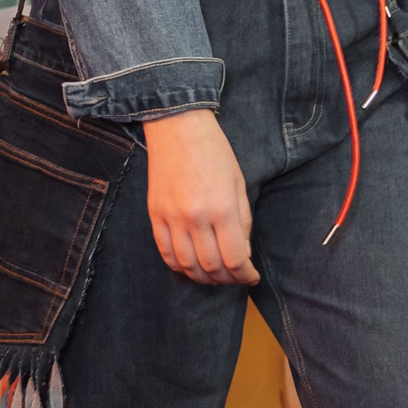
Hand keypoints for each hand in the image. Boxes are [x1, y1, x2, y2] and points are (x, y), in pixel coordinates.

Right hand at [143, 110, 257, 285]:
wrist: (178, 127)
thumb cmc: (215, 152)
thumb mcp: (239, 184)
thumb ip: (243, 221)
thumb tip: (243, 254)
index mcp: (222, 208)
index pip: (234, 259)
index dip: (245, 275)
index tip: (251, 277)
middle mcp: (195, 217)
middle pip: (211, 267)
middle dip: (227, 279)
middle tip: (235, 278)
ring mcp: (172, 218)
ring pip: (187, 265)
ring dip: (203, 278)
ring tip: (215, 276)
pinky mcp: (155, 215)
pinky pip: (165, 253)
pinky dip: (179, 267)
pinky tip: (191, 267)